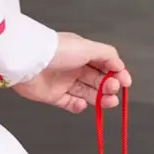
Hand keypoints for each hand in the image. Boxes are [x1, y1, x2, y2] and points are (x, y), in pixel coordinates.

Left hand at [13, 33, 130, 114]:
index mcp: (82, 53)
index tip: (125, 82)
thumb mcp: (87, 47)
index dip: (117, 73)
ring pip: (87, 93)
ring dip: (100, 99)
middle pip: (98, 81)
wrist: (29, 61)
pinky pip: (70, 104)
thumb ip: (107, 55)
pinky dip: (78, 106)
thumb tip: (120, 66)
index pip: (105, 64)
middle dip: (109, 87)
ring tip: (108, 102)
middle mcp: (74, 68)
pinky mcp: (54, 96)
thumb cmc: (56, 50)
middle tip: (113, 90)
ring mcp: (64, 82)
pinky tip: (82, 104)